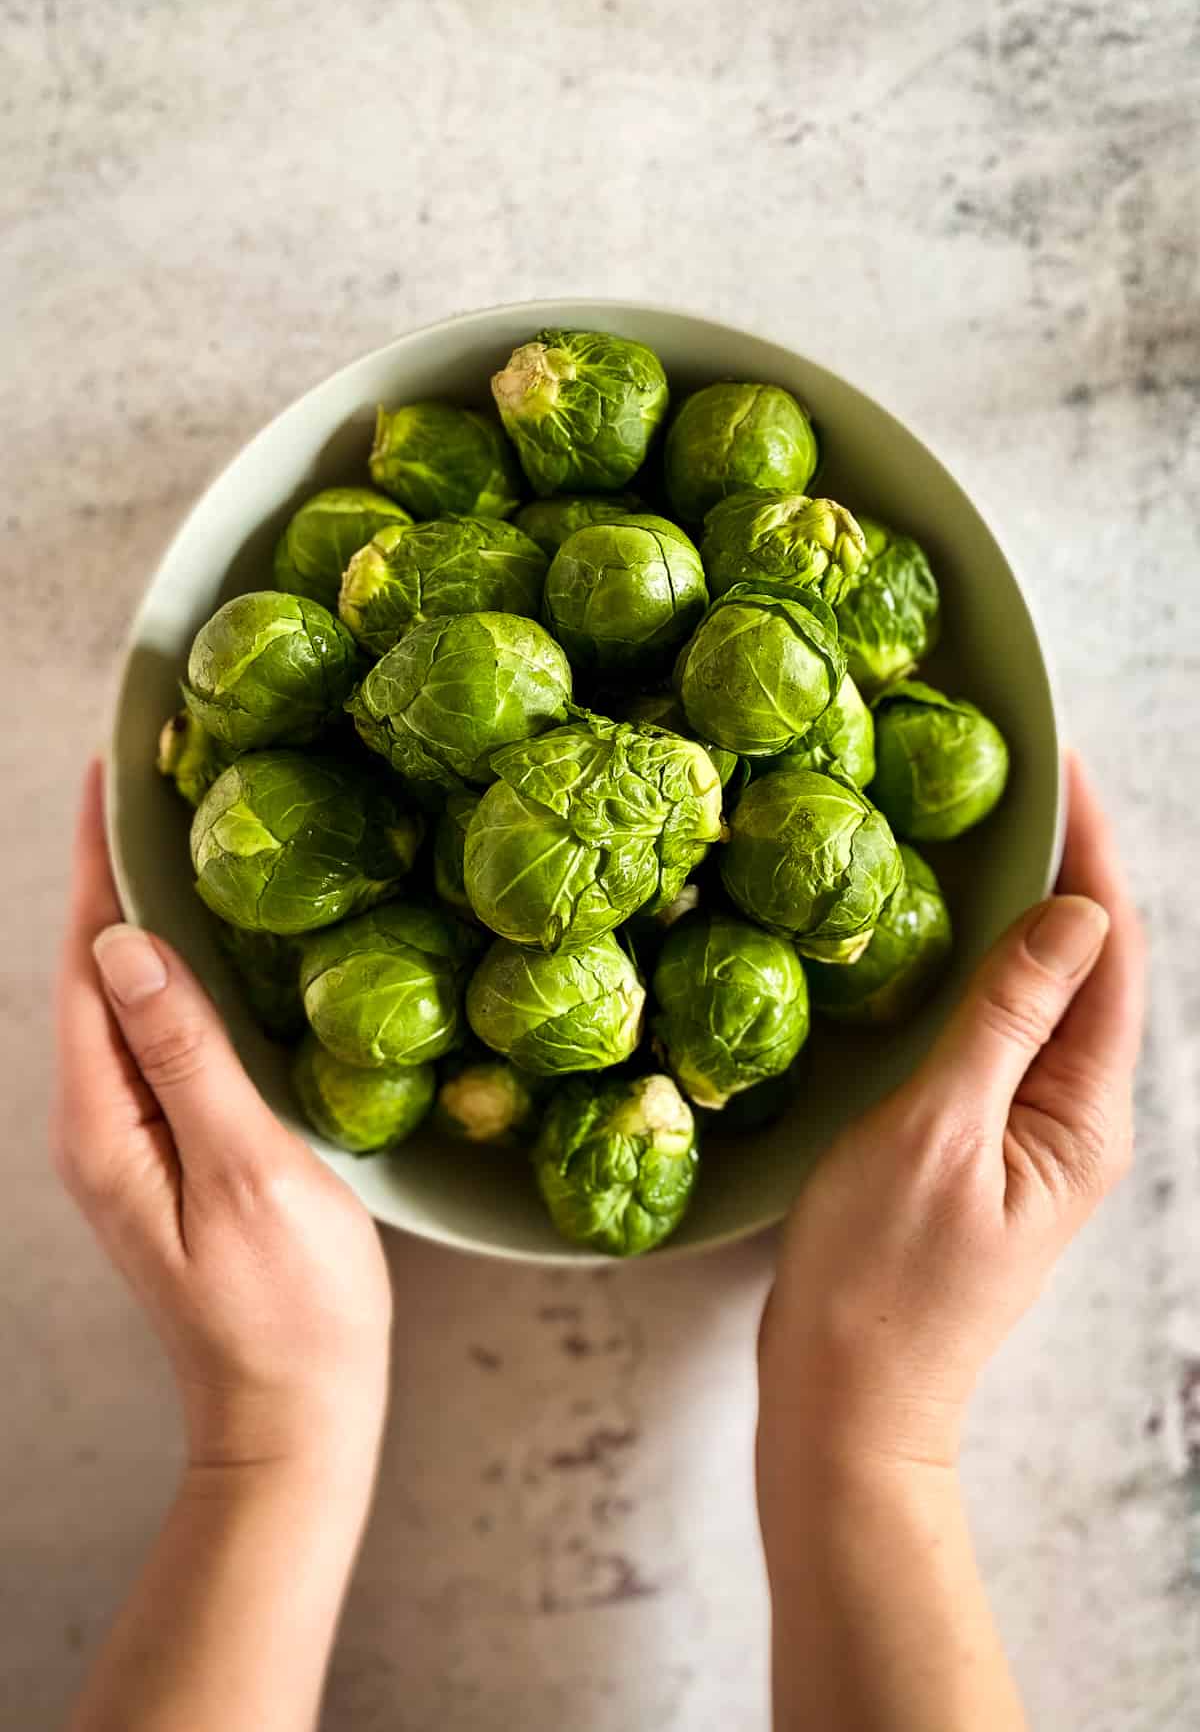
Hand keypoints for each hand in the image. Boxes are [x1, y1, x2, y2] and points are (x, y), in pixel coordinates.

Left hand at [51, 762, 392, 1477]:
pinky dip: (176, 976)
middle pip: (93, 975)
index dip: (101, 866)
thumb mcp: (246, 1172)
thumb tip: (126, 947)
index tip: (111, 778)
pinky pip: (157, 1039)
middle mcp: (99, 1124)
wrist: (297, 1414)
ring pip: (124, 1003)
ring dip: (143, 919)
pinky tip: (212, 950)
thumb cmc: (288, 1306)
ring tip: (176, 840)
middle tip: (152, 785)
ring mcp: (130, 1140)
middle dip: (115, 875)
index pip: (87, 965)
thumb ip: (185, 1057)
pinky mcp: (168, 1152)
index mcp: (104, 1122)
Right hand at [759, 753, 1145, 1472]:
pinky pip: (998, 1037)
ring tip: (987, 835)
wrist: (846, 1400)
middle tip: (1021, 780)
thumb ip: (1007, 1018)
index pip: (1110, 957)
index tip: (1061, 770)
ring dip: (1024, 917)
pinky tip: (940, 942)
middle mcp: (1073, 1121)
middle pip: (1087, 971)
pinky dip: (981, 973)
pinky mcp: (977, 1148)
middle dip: (1067, 870)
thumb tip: (1078, 913)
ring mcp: (1026, 1136)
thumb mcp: (938, 1130)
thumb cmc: (882, 1278)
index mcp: (1084, 1116)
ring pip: (1041, 1000)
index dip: (1093, 857)